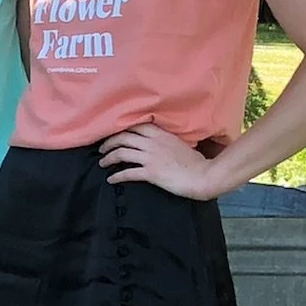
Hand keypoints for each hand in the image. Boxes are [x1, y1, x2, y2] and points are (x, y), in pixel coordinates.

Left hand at [98, 123, 220, 198]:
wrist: (204, 176)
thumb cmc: (195, 162)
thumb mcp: (179, 143)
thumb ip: (164, 140)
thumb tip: (154, 140)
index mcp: (160, 134)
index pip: (134, 126)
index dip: (119, 129)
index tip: (111, 133)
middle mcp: (153, 143)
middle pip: (123, 137)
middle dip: (108, 143)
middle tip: (101, 149)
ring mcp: (150, 158)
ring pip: (121, 153)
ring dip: (108, 158)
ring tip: (102, 163)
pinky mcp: (150, 173)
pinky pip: (127, 173)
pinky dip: (116, 176)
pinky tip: (111, 179)